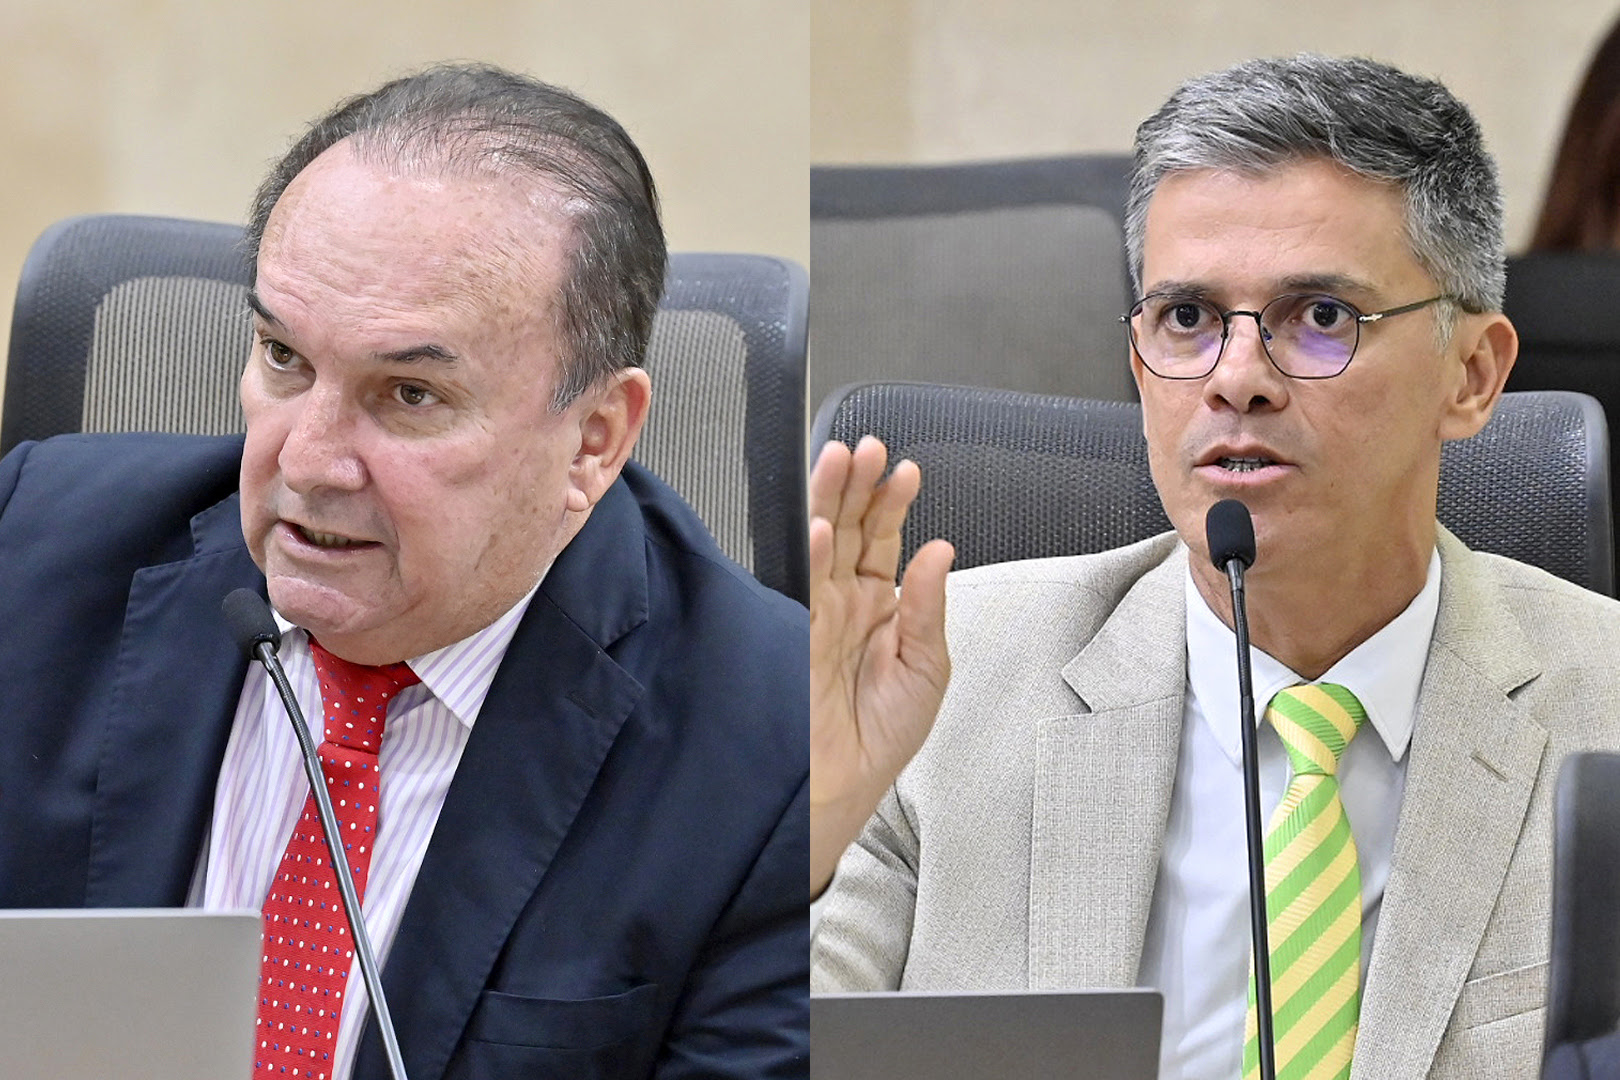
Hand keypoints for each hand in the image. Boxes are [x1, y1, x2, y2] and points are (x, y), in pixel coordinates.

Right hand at [809, 436, 953, 896]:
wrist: (841, 787)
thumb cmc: (882, 739)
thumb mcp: (927, 669)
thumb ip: (928, 606)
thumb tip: (939, 550)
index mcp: (879, 607)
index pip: (883, 538)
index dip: (893, 503)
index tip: (905, 471)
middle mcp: (843, 602)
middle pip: (848, 527)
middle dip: (857, 484)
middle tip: (868, 449)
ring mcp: (813, 612)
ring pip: (820, 541)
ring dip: (829, 499)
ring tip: (842, 460)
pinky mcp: (789, 631)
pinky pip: (799, 582)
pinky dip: (809, 553)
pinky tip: (820, 527)